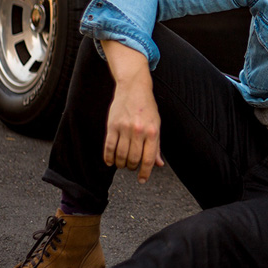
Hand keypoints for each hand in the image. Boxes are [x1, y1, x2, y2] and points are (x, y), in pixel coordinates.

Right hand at [101, 40, 164, 182]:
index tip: (142, 180)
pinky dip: (109, 158)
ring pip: (121, 155)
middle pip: (133, 159)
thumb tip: (158, 164)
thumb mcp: (156, 125)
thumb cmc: (147, 107)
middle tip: (131, 167)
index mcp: (152, 132)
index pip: (149, 159)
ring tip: (122, 164)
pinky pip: (109, 147)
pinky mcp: (112, 125)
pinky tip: (110, 162)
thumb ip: (157, 145)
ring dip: (121, 164)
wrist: (133, 87)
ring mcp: (124, 128)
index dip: (145, 172)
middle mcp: (139, 131)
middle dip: (132, 167)